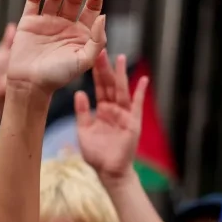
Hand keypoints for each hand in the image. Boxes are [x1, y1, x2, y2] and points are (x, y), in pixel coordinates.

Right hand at [6, 0, 105, 93]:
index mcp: (80, 33)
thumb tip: (103, 16)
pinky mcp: (28, 22)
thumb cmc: (58, 76)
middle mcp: (64, 25)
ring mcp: (46, 22)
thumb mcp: (84, 60)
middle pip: (73, 0)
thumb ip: (97, 39)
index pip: (91, 10)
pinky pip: (33, 2)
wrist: (30, 84)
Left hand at [74, 51, 148, 183]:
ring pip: (122, 91)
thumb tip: (79, 93)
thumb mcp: (84, 131)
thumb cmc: (97, 153)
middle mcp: (114, 109)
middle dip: (106, 68)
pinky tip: (143, 80)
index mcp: (102, 110)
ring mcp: (125, 115)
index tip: (92, 56)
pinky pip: (137, 106)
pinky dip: (140, 93)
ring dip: (121, 75)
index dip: (95, 73)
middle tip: (102, 49)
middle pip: (110, 85)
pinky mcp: (133, 123)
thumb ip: (82, 113)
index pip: (99, 87)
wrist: (109, 172)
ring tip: (121, 58)